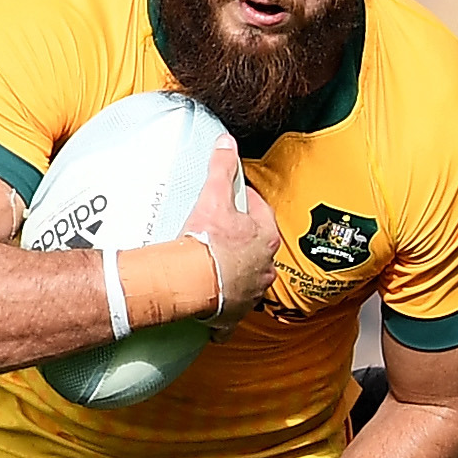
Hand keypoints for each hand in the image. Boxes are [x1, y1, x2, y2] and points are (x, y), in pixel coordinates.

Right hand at [182, 139, 276, 331]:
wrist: (192, 281)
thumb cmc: (207, 241)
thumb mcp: (215, 196)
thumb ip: (222, 167)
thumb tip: (227, 143)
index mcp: (266, 238)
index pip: (261, 213)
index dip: (248, 203)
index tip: (236, 200)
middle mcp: (265, 268)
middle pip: (257, 248)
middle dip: (244, 240)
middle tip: (224, 233)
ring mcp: (251, 293)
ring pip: (248, 280)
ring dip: (237, 273)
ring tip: (217, 265)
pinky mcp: (233, 314)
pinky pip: (231, 313)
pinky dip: (225, 310)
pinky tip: (215, 305)